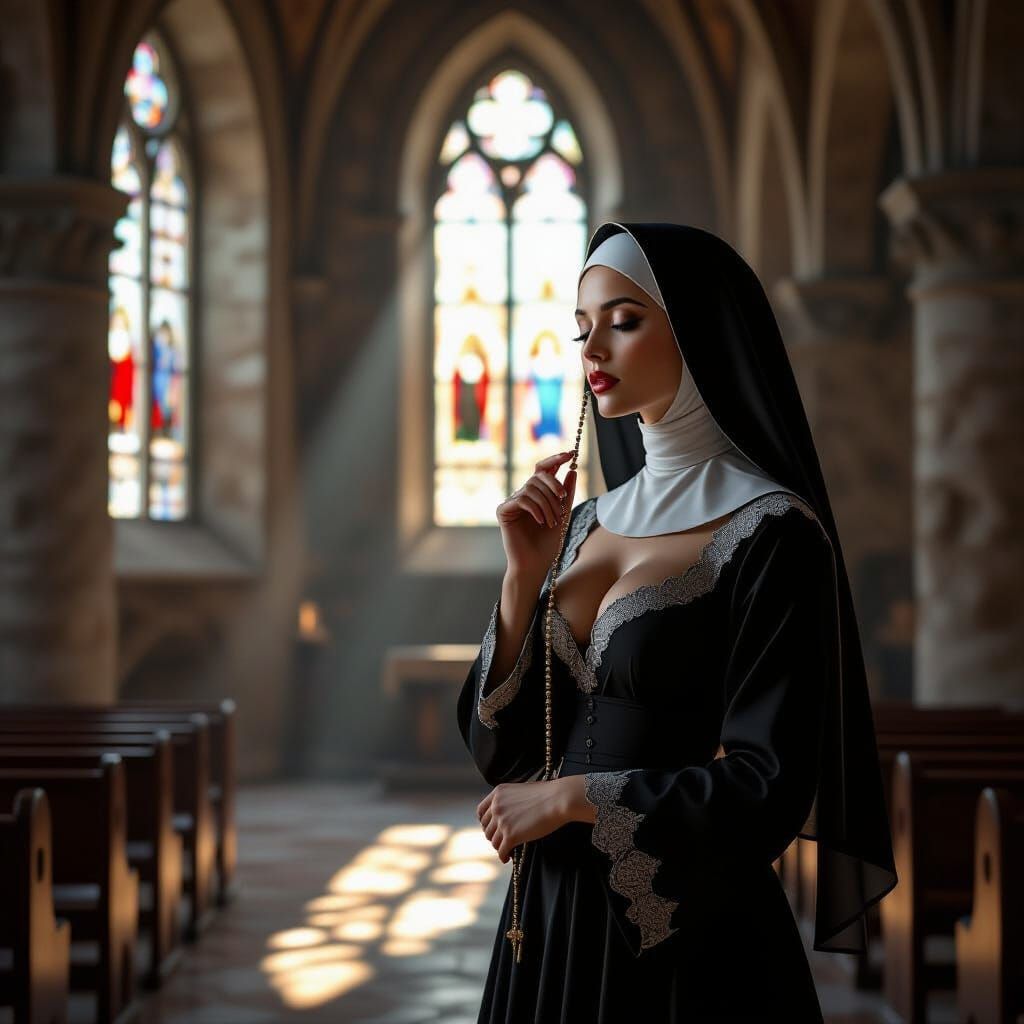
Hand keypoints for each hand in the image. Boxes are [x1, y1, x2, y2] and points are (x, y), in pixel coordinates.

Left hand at [476, 779, 568, 863]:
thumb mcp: (521, 791)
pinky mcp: (511, 836)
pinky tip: (508, 858)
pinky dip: (503, 856)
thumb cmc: (546, 794)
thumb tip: (507, 814)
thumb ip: (509, 801)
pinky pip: (501, 851)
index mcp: (498, 793)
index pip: (481, 811)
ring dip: (499, 847)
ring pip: (493, 841)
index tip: (491, 828)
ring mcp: (502, 822)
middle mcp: (496, 807)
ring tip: (506, 850)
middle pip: (486, 828)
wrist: (557, 799)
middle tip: (501, 840)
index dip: (485, 822)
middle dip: (493, 835)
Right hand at [496, 452, 577, 581]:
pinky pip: (522, 499)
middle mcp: (522, 495)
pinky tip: (541, 522)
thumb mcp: (563, 515)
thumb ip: (566, 494)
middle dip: (554, 486)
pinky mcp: (504, 511)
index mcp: (536, 495)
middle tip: (564, 499)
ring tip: (553, 521)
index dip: (556, 459)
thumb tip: (572, 470)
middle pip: (538, 476)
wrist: (535, 564)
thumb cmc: (548, 544)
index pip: (543, 470)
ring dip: (548, 503)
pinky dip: (535, 509)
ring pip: (532, 488)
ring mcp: (512, 502)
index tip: (571, 453)